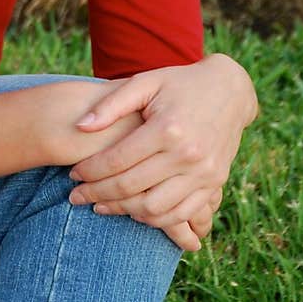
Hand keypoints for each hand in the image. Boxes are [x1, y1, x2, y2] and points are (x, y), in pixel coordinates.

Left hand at [65, 54, 255, 248]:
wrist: (230, 90)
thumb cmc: (179, 84)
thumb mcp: (145, 83)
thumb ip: (111, 105)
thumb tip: (80, 126)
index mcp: (166, 128)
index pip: (117, 160)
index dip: (90, 171)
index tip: (72, 174)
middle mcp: (187, 154)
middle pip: (131, 187)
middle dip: (97, 194)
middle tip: (76, 197)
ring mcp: (204, 172)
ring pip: (154, 208)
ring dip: (123, 211)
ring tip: (101, 205)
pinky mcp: (215, 183)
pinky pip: (181, 213)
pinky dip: (155, 218)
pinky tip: (134, 211)